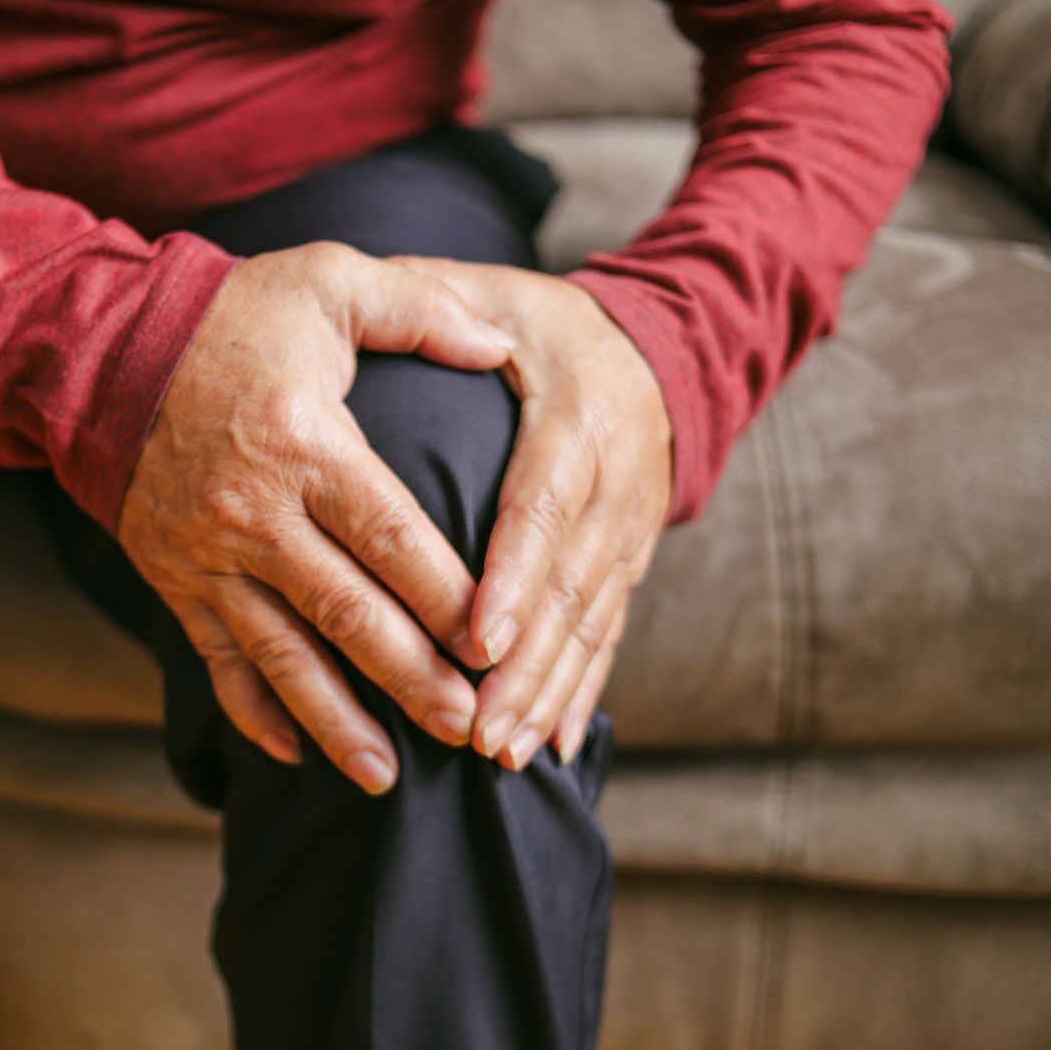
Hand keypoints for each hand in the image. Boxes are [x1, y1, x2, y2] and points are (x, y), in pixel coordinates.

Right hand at [118, 242, 508, 794]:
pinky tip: (291, 755)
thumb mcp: (327, 283)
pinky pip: (218, 660)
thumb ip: (418, 310)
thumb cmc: (230, 314)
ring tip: (387, 779)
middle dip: (409, 677)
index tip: (495, 645)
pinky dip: (252, 711)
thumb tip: (499, 343)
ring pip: (281, 655)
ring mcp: (208, 558)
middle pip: (346, 612)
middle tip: (465, 727)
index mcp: (305, 444)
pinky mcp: (175, 582)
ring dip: (335, 721)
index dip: (444, 594)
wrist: (100, 354)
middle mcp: (254, 514)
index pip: (389, 534)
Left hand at [392, 257, 671, 770]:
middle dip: (523, 667)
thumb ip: (439, 299)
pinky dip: (582, 694)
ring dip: (547, 695)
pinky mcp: (629, 565)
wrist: (660, 350)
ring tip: (503, 757)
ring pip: (589, 626)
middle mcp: (613, 488)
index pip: (542, 509)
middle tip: (477, 730)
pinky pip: (608, 636)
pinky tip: (553, 750)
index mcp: (577, 422)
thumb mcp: (501, 292)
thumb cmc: (549, 324)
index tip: (474, 640)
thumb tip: (390, 297)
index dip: (512, 579)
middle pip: (568, 589)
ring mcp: (627, 535)